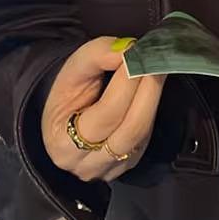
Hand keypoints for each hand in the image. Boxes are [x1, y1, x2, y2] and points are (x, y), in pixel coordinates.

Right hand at [41, 36, 166, 182]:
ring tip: (156, 71)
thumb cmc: (68, 91)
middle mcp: (85, 165)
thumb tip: (127, 50)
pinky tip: (150, 91)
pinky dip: (150, 112)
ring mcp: (109, 169)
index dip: (127, 84)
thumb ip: (98, 54)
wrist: (66, 113)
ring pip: (142, 136)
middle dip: (148, 91)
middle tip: (155, 62)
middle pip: (130, 129)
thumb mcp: (74, 67)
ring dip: (153, 100)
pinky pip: (146, 139)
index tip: (137, 56)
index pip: (107, 113)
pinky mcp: (128, 165)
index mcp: (62, 142)